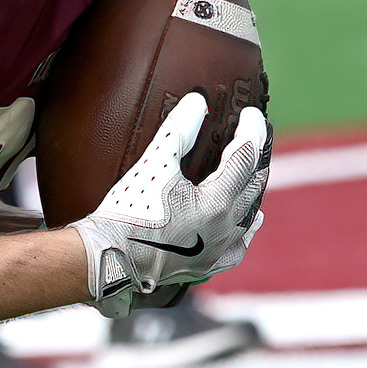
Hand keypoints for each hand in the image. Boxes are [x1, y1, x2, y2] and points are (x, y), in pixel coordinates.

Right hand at [69, 93, 270, 318]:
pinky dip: (245, 227)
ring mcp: (219, 251)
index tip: (251, 113)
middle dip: (256, 157)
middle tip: (255, 135)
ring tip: (252, 172)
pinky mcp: (208, 266)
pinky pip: (239, 246)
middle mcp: (225, 229)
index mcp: (216, 203)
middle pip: (255, 185)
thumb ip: (179, 130)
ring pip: (251, 215)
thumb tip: (197, 102)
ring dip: (253, 190)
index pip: (245, 158)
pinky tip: (246, 222)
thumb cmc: (129, 211)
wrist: (110, 258)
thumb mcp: (155, 164)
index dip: (251, 132)